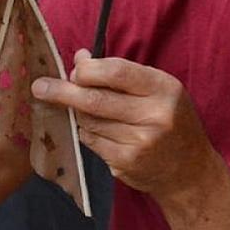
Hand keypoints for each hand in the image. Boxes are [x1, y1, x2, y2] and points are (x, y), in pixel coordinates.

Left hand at [31, 50, 220, 199]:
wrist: (189, 171)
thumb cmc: (172, 122)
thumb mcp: (158, 91)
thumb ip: (122, 74)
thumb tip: (80, 58)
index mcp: (164, 89)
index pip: (116, 72)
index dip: (88, 69)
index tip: (72, 69)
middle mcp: (154, 115)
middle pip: (95, 99)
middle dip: (63, 91)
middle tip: (40, 87)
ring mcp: (139, 142)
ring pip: (89, 121)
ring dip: (78, 113)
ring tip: (83, 110)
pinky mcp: (126, 163)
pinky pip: (91, 141)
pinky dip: (86, 133)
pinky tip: (95, 131)